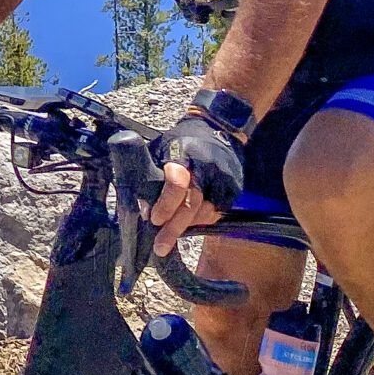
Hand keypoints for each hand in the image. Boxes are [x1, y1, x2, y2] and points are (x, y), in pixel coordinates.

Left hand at [151, 115, 242, 254]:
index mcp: (182, 153)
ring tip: (170, 237)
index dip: (166, 203)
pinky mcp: (234, 187)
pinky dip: (201, 220)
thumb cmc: (181, 142)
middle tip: (160, 247)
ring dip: (186, 226)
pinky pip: (216, 212)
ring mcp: (222, 177)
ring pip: (204, 212)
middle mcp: (205, 166)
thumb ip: (151, 173)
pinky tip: (189, 223)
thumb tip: (140, 207)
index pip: (176, 181)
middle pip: (190, 203)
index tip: (154, 219)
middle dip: (173, 228)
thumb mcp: (161, 148)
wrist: (218, 127)